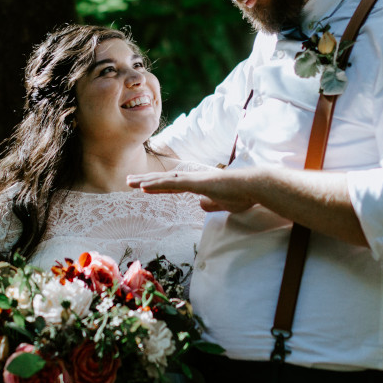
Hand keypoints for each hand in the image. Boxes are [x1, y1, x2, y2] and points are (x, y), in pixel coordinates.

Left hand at [127, 167, 258, 213]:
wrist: (253, 187)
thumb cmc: (242, 195)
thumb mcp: (222, 204)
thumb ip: (211, 204)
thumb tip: (201, 204)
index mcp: (198, 184)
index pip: (173, 184)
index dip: (158, 185)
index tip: (144, 187)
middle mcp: (193, 178)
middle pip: (165, 179)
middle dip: (146, 180)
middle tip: (129, 181)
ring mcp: (194, 179)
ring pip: (165, 179)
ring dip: (147, 181)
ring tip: (130, 182)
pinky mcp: (196, 182)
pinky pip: (172, 184)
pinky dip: (157, 184)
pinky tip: (144, 187)